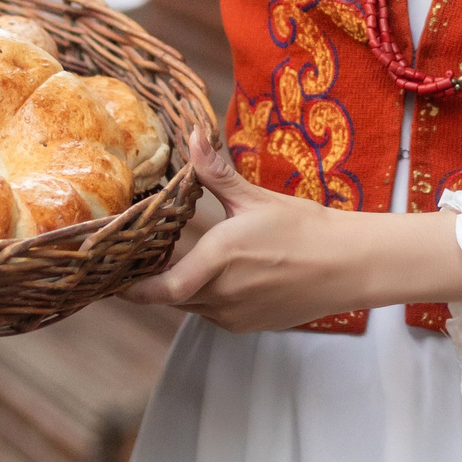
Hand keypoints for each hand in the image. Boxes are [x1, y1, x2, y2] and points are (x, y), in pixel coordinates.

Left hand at [122, 130, 461, 332]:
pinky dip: (207, 297)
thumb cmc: (304, 228)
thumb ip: (216, 172)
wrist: (347, 265)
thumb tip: (194, 135)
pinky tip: (220, 275)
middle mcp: (221, 295)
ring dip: (182, 289)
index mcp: (218, 261)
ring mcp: (235, 316)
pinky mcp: (248, 326)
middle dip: (155, 281)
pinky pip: (214, 314)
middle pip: (171, 297)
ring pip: (191, 306)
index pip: (161, 289)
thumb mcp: (256, 198)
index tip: (113, 279)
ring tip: (180, 262)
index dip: (132, 289)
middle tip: (142, 259)